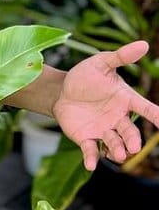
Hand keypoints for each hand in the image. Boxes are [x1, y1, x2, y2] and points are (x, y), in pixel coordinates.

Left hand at [53, 41, 158, 170]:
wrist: (61, 90)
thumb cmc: (85, 76)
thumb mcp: (101, 63)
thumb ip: (121, 57)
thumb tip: (144, 44)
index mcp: (125, 100)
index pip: (145, 108)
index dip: (156, 116)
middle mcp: (117, 118)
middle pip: (130, 132)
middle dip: (133, 140)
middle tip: (134, 147)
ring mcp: (103, 130)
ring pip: (114, 143)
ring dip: (117, 150)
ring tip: (119, 156)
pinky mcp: (86, 138)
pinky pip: (91, 150)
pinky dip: (92, 158)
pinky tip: (90, 165)